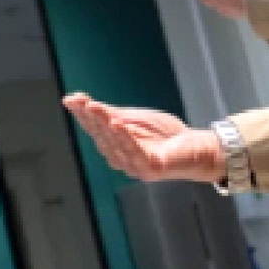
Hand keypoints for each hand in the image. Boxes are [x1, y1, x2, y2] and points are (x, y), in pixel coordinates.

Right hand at [63, 94, 223, 182]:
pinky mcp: (150, 168)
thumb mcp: (132, 118)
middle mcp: (119, 158)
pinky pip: (134, 152)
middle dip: (91, 118)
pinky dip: (125, 138)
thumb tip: (74, 100)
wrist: (196, 147)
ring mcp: (134, 165)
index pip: (93, 128)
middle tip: (83, 102)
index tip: (72, 100)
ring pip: (115, 143)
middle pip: (101, 136)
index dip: (82, 114)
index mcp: (112, 145)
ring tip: (95, 108)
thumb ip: (106, 111)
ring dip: (104, 125)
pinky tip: (117, 124)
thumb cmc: (164, 134)